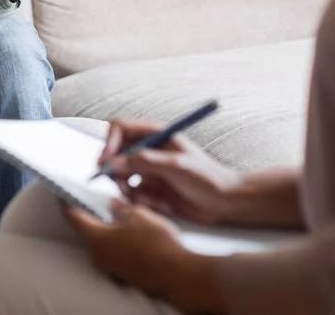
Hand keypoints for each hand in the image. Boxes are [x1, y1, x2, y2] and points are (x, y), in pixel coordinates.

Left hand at [64, 202, 215, 308]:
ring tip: (118, 215)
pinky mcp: (123, 273)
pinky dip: (117, 240)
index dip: (66, 201)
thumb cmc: (156, 242)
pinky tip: (130, 233)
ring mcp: (110, 267)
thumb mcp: (137, 214)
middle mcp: (97, 255)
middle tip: (96, 200)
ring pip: (101, 241)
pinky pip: (113, 252)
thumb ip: (120, 208)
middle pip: (86, 229)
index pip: (71, 216)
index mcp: (95, 238)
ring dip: (106, 228)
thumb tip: (112, 207)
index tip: (63, 192)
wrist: (178, 275)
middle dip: (90, 214)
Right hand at [99, 119, 241, 224]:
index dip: (109, 142)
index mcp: (155, 135)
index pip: (120, 129)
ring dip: (131, 190)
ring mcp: (149, 171)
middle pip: (115, 153)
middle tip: (124, 185)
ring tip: (151, 199)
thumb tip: (113, 163)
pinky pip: (133, 195)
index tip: (106, 161)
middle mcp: (148, 151)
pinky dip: (143, 202)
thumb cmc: (209, 178)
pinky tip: (163, 206)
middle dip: (116, 172)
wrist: (227, 203)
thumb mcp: (177, 166)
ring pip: (121, 177)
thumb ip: (144, 162)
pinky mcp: (151, 190)